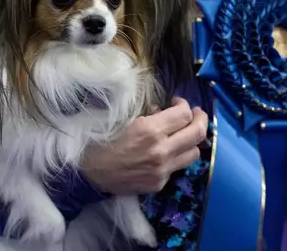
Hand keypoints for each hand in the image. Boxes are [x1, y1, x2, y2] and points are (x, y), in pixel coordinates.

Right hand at [80, 97, 207, 193]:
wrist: (86, 173)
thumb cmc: (100, 140)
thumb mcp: (123, 118)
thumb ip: (149, 114)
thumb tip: (164, 110)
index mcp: (151, 130)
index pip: (185, 114)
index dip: (185, 105)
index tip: (177, 103)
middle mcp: (161, 151)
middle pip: (197, 133)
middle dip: (200, 120)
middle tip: (196, 114)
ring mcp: (162, 171)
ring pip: (194, 154)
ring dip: (191, 141)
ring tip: (183, 134)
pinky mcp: (158, 184)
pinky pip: (176, 168)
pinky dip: (175, 157)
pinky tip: (163, 153)